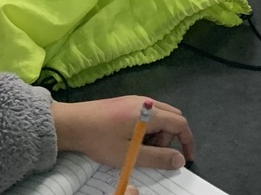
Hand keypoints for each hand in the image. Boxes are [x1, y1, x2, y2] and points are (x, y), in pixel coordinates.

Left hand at [51, 96, 194, 169]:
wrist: (74, 123)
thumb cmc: (102, 140)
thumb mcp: (131, 154)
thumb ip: (158, 158)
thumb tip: (180, 159)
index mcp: (149, 112)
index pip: (180, 123)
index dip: (187, 141)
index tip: (186, 159)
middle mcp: (146, 101)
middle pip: (172, 116)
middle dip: (171, 138)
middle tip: (157, 154)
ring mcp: (135, 100)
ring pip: (159, 115)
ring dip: (159, 133)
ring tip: (140, 149)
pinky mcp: (125, 103)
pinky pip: (147, 113)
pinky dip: (148, 127)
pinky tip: (132, 139)